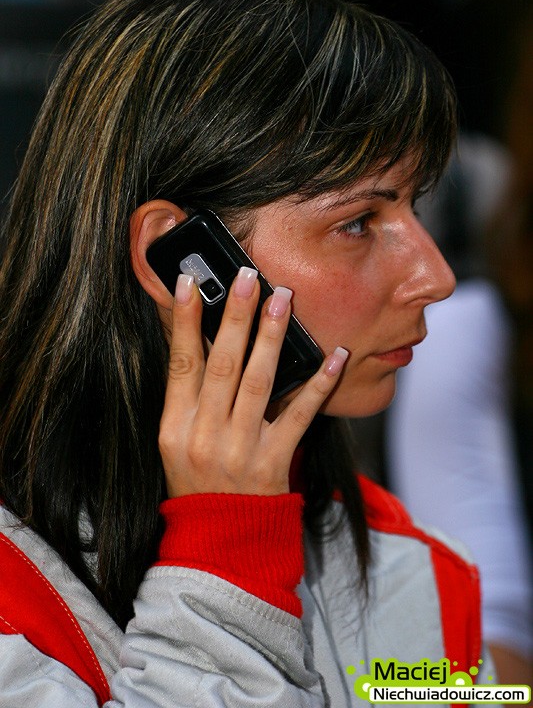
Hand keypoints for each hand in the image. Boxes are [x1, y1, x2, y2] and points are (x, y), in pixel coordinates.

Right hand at [158, 266, 347, 497]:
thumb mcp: (177, 442)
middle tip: (248, 276)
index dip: (185, 321)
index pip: (180, 363)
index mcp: (176, 427)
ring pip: (259, 381)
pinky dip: (318, 383)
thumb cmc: (198, 484)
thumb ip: (189, 396)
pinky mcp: (275, 462)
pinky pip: (300, 415)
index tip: (189, 283)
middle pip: (222, 364)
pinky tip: (333, 354)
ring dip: (272, 336)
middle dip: (236, 316)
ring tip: (283, 299)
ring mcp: (241, 449)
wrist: (222, 543)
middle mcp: (205, 435)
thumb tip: (202, 338)